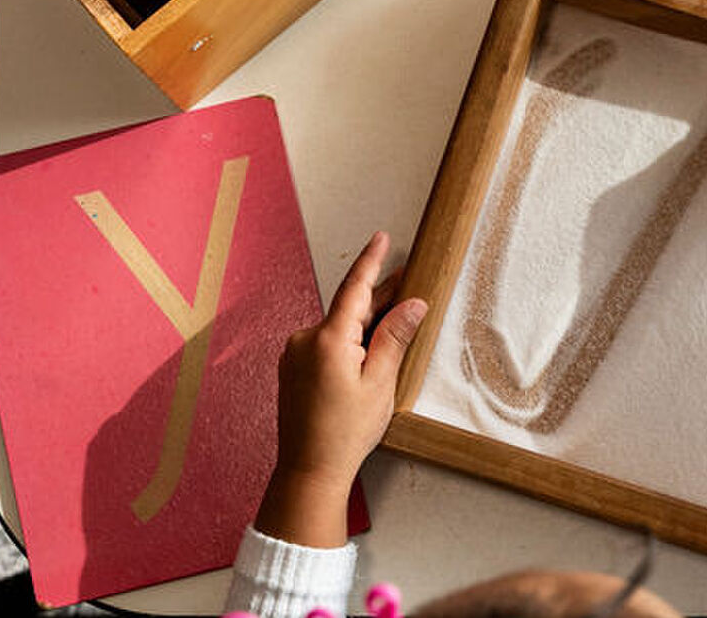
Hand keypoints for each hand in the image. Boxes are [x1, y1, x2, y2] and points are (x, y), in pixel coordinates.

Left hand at [256, 231, 426, 545]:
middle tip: (409, 282)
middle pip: (349, 308)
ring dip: (365, 323)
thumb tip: (413, 304)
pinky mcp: (293, 367)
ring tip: (395, 324)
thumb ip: (395, 338)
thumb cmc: (346, 432)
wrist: (309, 469)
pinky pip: (325, 343)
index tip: (382, 237)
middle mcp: (306, 339)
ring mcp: (295, 354)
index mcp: (328, 339)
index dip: (372, 261)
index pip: (355, 289)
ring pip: (339, 327)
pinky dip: (348, 340)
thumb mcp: (380, 383)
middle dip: (379, 297)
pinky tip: (367, 351)